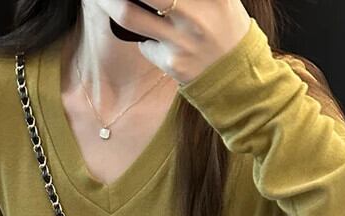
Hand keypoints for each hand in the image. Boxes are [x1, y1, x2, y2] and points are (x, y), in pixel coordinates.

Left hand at [99, 0, 251, 84]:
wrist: (239, 79)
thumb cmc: (226, 31)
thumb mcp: (220, 0)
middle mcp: (196, 13)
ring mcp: (182, 40)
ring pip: (128, 15)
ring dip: (111, 3)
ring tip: (106, 1)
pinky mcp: (172, 63)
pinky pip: (145, 46)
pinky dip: (147, 42)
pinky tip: (162, 45)